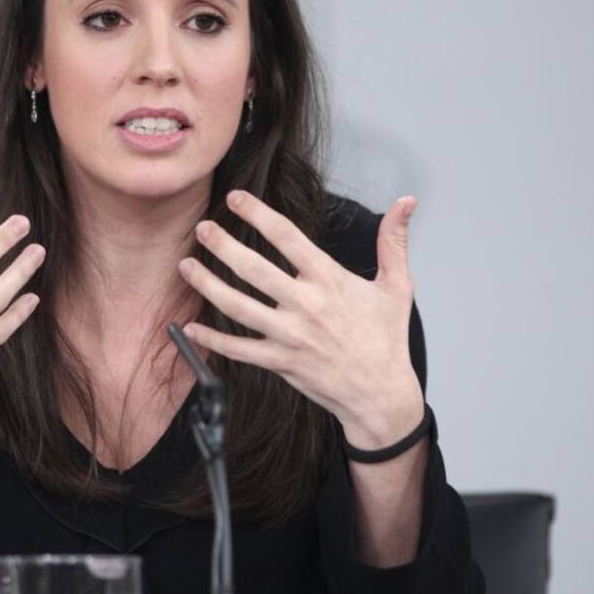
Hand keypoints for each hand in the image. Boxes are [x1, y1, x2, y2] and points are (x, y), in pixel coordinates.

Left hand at [177, 190, 423, 448]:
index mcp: (331, 281)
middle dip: (222, 246)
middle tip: (202, 228)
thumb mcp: (397, 287)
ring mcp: (291, 336)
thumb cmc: (387, 339)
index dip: (258, 214)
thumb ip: (394, 241)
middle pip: (254, 269)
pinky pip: (239, 350)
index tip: (236, 198)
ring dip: (208, 285)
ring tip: (186, 266)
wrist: (382, 395)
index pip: (288, 238)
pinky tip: (191, 327)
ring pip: (238, 307)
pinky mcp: (281, 363)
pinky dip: (212, 340)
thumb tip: (407, 201)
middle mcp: (307, 306)